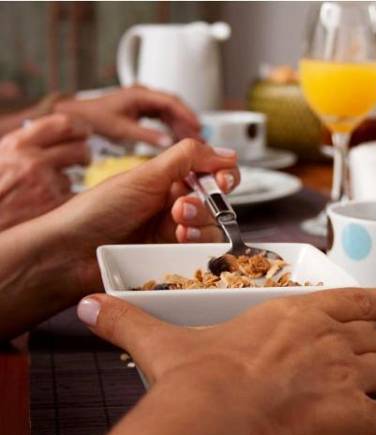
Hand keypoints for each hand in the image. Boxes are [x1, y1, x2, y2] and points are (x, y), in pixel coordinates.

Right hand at [0, 113, 89, 230]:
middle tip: (82, 161)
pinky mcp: (55, 209)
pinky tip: (45, 209)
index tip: (84, 133)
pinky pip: (72, 201)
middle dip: (84, 156)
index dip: (80, 128)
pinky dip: (64, 205)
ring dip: (65, 185)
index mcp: (17, 145)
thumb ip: (25, 145)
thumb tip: (58, 136)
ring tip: (43, 193)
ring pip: (75, 178)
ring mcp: (46, 186)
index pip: (63, 124)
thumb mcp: (1, 158)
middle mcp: (34, 162)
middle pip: (81, 149)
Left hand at [47, 138, 238, 292]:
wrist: (69, 254)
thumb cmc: (96, 211)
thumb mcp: (145, 175)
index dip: (222, 176)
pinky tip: (178, 242)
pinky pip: (202, 254)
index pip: (210, 174)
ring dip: (200, 224)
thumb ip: (187, 158)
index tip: (222, 180)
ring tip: (177, 226)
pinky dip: (197, 246)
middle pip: (216, 204)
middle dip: (207, 203)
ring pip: (212, 229)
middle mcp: (173, 206)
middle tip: (185, 206)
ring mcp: (173, 235)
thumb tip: (226, 152)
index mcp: (166, 181)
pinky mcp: (173, 261)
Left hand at [54, 86, 199, 145]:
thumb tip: (168, 142)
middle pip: (174, 106)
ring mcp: (144, 102)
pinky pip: (163, 117)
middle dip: (188, 120)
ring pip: (170, 112)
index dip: (186, 113)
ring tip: (194, 138)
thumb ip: (147, 136)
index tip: (197, 125)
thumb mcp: (122, 130)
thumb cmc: (95, 118)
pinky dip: (172, 126)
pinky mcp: (142, 110)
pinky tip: (179, 137)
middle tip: (201, 135)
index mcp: (140, 94)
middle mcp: (144, 95)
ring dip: (181, 124)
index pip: (170, 101)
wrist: (78, 117)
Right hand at [78, 289, 375, 434]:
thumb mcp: (166, 344)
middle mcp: (329, 339)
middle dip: (374, 349)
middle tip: (374, 357)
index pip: (350, 298)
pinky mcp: (357, 417)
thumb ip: (129, 321)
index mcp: (295, 315)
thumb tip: (90, 308)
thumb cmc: (201, 380)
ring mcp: (347, 376)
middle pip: (372, 339)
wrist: (218, 417)